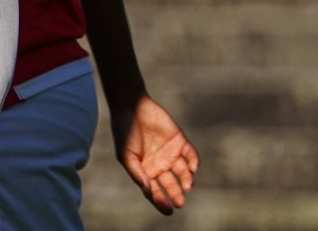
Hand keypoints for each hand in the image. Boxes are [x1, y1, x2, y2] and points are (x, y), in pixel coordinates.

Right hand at [112, 95, 197, 214]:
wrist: (131, 106)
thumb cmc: (124, 132)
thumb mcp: (125, 155)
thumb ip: (136, 172)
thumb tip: (147, 189)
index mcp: (146, 171)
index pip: (155, 191)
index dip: (161, 202)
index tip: (168, 210)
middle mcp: (160, 165)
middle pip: (171, 185)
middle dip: (176, 194)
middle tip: (180, 203)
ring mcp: (170, 153)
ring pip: (183, 172)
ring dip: (186, 180)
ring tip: (187, 185)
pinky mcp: (179, 141)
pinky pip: (190, 154)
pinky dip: (193, 161)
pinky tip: (193, 168)